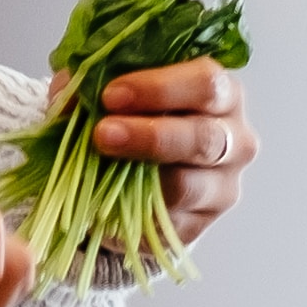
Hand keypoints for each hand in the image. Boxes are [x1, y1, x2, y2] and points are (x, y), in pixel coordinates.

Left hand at [77, 59, 257, 249]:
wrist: (135, 167)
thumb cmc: (135, 114)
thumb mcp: (116, 88)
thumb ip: (97, 82)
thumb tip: (72, 91)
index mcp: (221, 93)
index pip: (206, 84)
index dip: (160, 88)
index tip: (111, 95)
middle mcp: (234, 139)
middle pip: (204, 137)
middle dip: (151, 135)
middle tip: (103, 133)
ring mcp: (222, 186)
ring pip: (189, 185)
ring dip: (139, 177)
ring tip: (99, 165)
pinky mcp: (199, 224)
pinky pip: (169, 222)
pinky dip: (134, 212)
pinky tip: (106, 200)